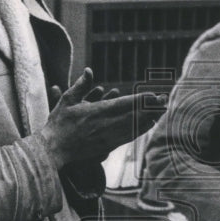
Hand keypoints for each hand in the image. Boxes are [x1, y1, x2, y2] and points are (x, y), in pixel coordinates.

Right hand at [41, 68, 165, 168]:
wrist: (54, 150)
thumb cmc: (58, 124)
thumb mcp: (66, 100)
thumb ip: (81, 86)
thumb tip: (89, 70)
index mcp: (98, 112)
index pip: (125, 104)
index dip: (142, 100)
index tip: (154, 95)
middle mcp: (107, 125)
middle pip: (135, 116)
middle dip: (151, 108)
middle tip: (165, 101)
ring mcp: (109, 137)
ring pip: (134, 127)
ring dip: (149, 119)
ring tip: (161, 112)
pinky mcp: (108, 146)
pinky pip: (129, 137)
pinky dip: (140, 130)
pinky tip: (147, 125)